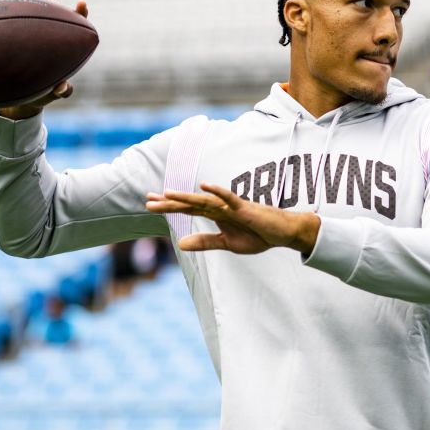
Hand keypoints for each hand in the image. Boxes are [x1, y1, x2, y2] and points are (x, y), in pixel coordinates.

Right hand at [0, 0, 89, 119]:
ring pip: (26, 5)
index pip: (75, 23)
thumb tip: (63, 87)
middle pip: (49, 7)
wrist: (19, 96)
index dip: (80, 12)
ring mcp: (26, 28)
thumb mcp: (52, 93)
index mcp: (62, 42)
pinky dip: (1, 2)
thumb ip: (62, 91)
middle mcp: (45, 30)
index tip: (82, 3)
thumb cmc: (42, 92)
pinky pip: (5, 12)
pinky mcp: (9, 29)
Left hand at [145, 183, 320, 254]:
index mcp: (215, 215)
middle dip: (169, 202)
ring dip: (186, 197)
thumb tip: (179, 243)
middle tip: (147, 200)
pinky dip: (218, 192)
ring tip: (167, 193)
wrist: (282, 234)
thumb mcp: (227, 243)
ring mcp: (231, 206)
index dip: (168, 207)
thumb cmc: (257, 235)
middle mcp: (219, 207)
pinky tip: (204, 185)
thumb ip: (205, 242)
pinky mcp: (245, 208)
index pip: (187, 209)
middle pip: (190, 204)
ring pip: (204, 200)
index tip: (149, 203)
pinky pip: (229, 199)